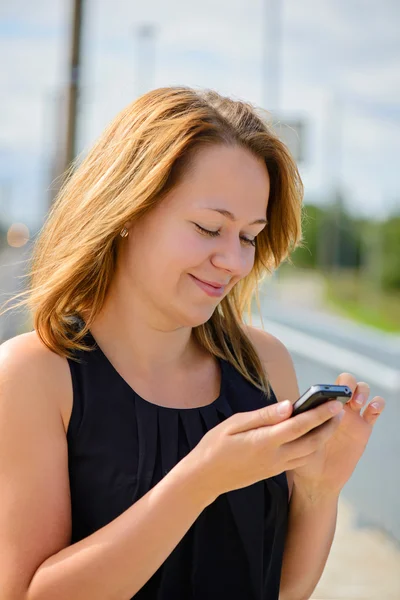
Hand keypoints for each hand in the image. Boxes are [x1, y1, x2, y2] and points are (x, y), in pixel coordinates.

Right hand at [189, 397, 343, 501]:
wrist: (205, 478)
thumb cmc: (215, 446)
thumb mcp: (234, 424)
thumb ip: (263, 415)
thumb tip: (288, 406)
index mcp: (264, 442)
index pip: (299, 426)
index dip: (319, 414)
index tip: (334, 403)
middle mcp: (274, 457)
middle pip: (311, 442)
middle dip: (329, 427)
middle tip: (340, 410)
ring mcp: (275, 467)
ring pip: (309, 454)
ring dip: (323, 438)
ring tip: (331, 421)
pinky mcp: (274, 472)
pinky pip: (300, 460)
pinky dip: (311, 448)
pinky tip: (313, 436)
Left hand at [291, 373, 385, 499]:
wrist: (317, 479)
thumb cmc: (302, 455)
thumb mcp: (296, 438)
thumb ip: (297, 423)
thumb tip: (290, 407)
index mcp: (320, 407)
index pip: (328, 386)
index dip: (330, 386)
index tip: (330, 394)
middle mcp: (336, 408)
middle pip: (347, 383)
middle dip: (349, 385)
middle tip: (346, 397)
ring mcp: (352, 416)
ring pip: (362, 391)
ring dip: (362, 391)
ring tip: (357, 403)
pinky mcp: (364, 428)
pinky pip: (374, 411)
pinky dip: (377, 404)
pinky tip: (372, 408)